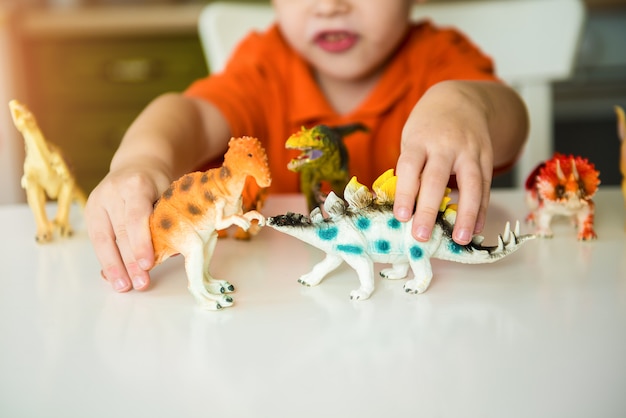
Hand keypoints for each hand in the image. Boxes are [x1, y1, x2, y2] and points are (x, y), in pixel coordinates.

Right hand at [86, 166, 165, 291]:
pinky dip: (106, 260)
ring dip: (114, 266)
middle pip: (119, 231)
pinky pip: (97, 240)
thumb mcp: (168, 194)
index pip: (136, 216)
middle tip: (140, 284)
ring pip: (103, 239)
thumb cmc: (159, 184)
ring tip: (124, 287)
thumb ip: (167, 220)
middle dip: (129, 261)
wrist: (137, 164)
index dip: (141, 242)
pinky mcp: (90, 211)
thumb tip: (171, 253)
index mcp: (136, 184)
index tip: (147, 265)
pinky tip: (114, 277)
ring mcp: (97, 200)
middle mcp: (112, 191)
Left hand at [393, 81, 492, 244]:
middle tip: (421, 236)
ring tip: (459, 240)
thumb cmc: (427, 128)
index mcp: (420, 140)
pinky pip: (485, 186)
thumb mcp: (412, 140)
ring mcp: (469, 151)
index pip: (411, 167)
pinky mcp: (486, 158)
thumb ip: (410, 169)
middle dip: (429, 210)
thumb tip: (405, 208)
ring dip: (465, 214)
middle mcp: (446, 145)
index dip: (406, 192)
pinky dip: (481, 209)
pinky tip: (475, 229)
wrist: (459, 100)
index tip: (401, 217)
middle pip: (437, 179)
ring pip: (470, 184)